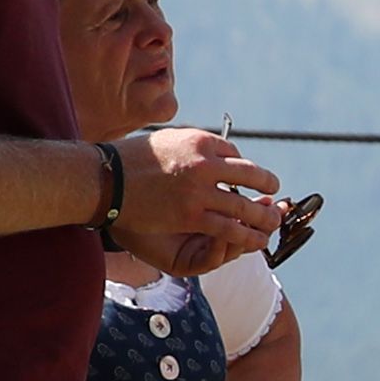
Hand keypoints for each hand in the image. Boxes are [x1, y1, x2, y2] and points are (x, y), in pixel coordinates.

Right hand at [114, 126, 283, 265]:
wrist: (105, 179)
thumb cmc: (131, 159)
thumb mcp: (168, 139)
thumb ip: (193, 145)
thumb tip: (213, 150)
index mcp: (200, 141)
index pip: (235, 154)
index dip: (242, 168)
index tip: (244, 176)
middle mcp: (204, 163)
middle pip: (250, 176)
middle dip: (266, 186)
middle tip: (274, 192)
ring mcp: (199, 190)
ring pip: (244, 206)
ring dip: (263, 216)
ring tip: (272, 221)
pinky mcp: (191, 215)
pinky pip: (228, 228)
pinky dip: (246, 236)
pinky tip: (256, 240)